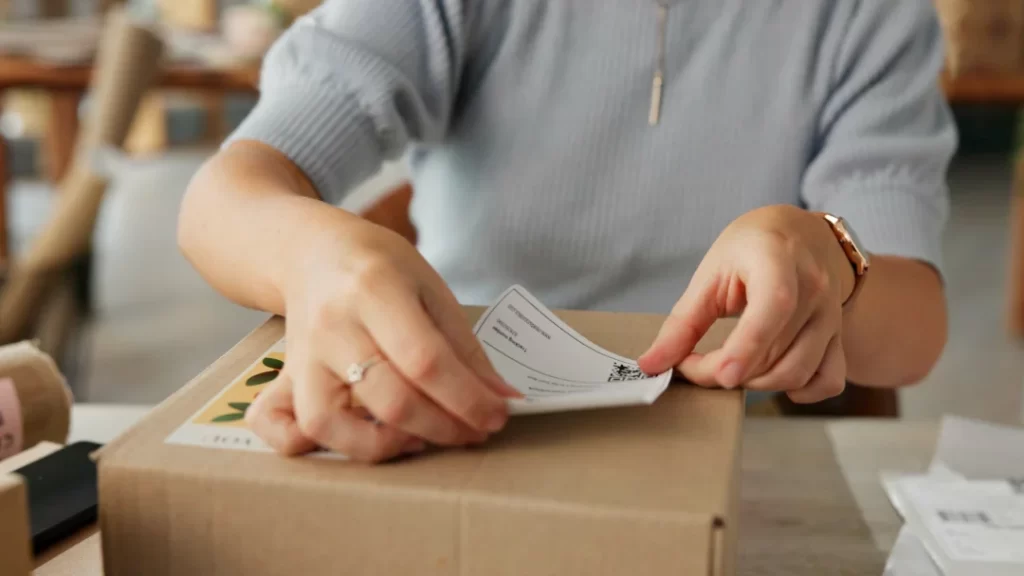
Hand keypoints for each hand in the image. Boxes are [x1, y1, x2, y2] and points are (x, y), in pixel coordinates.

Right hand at [245, 215, 519, 461]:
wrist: (311, 252)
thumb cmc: (377, 266)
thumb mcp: (430, 287)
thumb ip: (464, 346)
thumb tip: (500, 397)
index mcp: (374, 289)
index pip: (426, 360)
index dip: (468, 398)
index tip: (497, 414)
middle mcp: (332, 326)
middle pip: (390, 398)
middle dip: (444, 427)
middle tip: (475, 431)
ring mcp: (301, 356)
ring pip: (330, 423)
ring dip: (385, 445)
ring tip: (421, 438)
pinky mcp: (283, 378)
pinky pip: (281, 427)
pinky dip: (311, 447)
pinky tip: (355, 439)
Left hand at [638, 205, 854, 403]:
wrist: (799, 235)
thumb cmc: (749, 250)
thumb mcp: (710, 274)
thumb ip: (681, 323)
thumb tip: (652, 365)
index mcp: (779, 259)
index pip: (774, 307)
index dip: (748, 346)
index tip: (720, 375)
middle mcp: (815, 288)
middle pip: (776, 351)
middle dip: (728, 371)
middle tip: (696, 365)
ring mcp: (832, 314)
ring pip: (799, 371)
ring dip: (756, 384)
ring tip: (728, 367)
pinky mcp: (839, 336)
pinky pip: (828, 380)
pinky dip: (799, 391)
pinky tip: (770, 377)